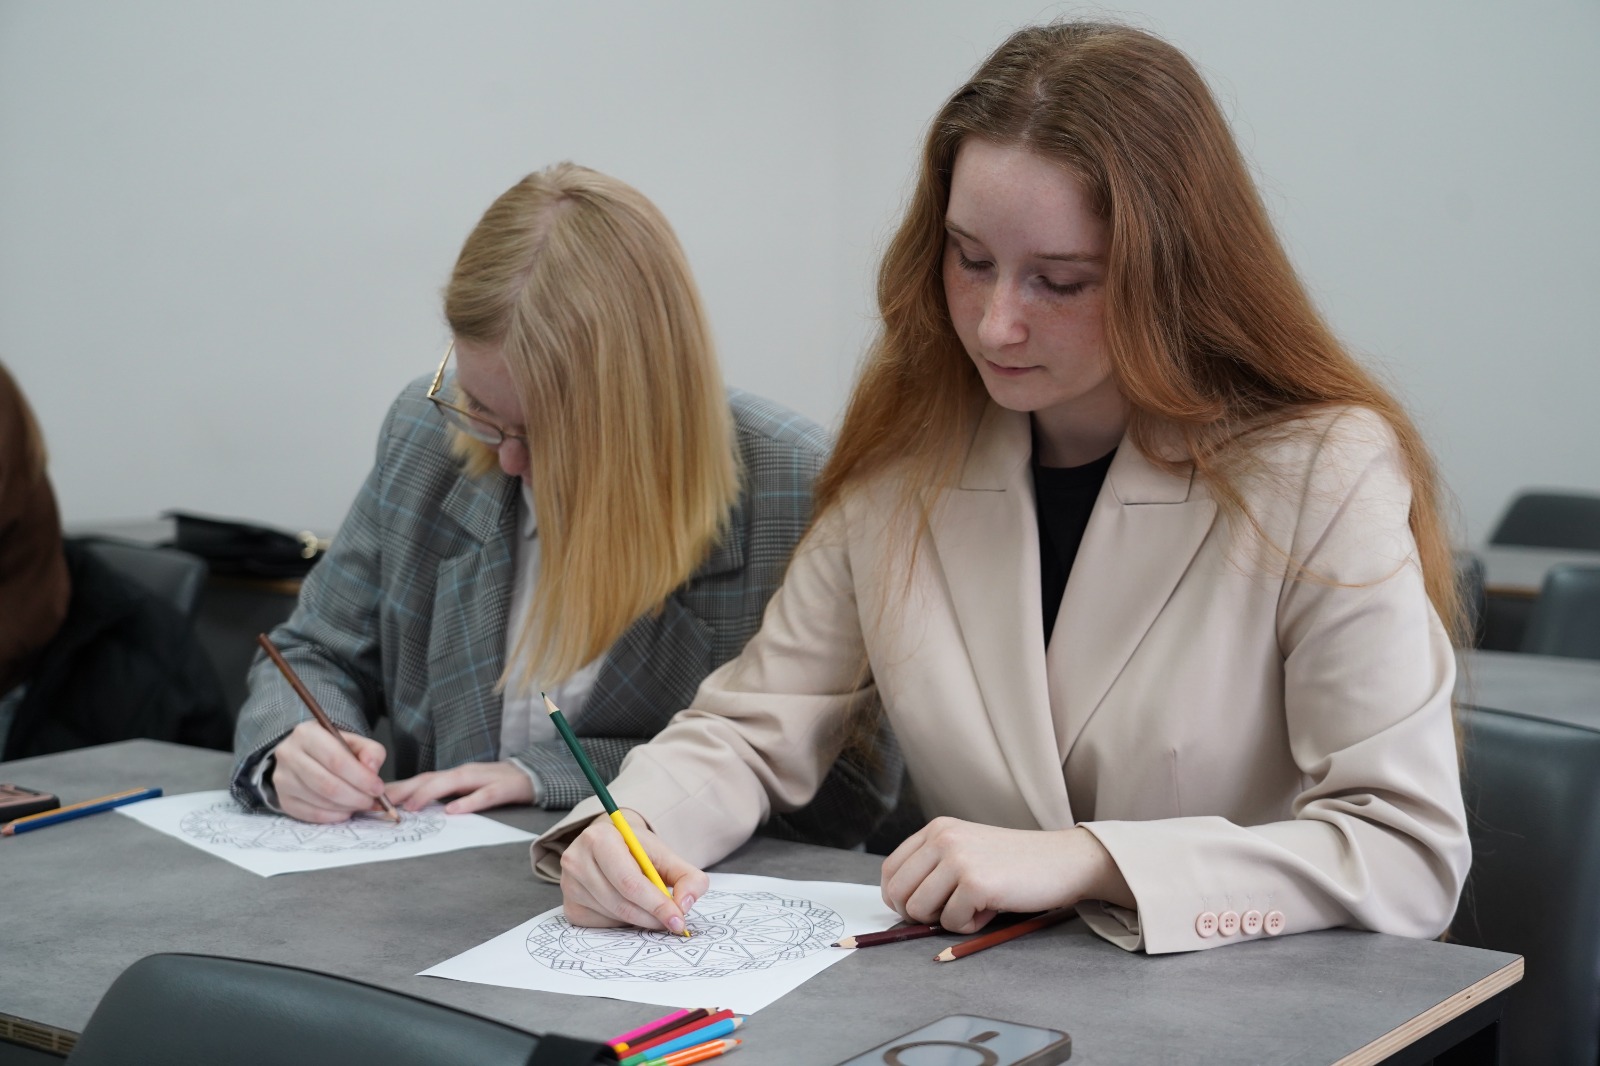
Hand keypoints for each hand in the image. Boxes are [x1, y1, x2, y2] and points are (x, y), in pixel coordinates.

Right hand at [269, 721, 388, 823]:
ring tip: (362, 803)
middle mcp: (289, 754)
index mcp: (307, 733)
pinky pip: (312, 814)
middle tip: (373, 801)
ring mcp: (282, 779)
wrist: (307, 755)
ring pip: (320, 801)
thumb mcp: (355, 742)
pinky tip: (346, 810)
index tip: (378, 788)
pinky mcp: (284, 799)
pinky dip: (334, 815)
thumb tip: (372, 769)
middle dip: (356, 796)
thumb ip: (371, 753)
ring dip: (347, 807)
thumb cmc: (334, 748)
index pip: (336, 760)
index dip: (361, 778)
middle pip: (327, 784)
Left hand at [386, 761, 533, 813]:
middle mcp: (464, 773)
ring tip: (410, 806)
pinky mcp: (504, 788)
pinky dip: (468, 802)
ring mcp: (484, 778)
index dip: (397, 788)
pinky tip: (453, 810)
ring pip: (453, 782)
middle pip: (431, 778)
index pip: (420, 780)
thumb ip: (443, 797)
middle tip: (381, 802)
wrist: (533, 776)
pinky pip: (484, 796)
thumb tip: (411, 810)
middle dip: (405, 789)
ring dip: (429, 793)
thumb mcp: (466, 789)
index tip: (372, 799)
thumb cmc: (494, 785)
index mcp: (453, 776)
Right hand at [559, 810, 708, 935]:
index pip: (630, 881)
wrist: (612, 845)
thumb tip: (685, 904)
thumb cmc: (639, 851)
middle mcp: (576, 859)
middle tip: (673, 922)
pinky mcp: (569, 906)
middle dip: (652, 916)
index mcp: (599, 838)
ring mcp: (568, 885)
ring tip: (651, 909)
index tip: (678, 919)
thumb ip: (688, 877)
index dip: (657, 904)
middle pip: (621, 902)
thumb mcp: (666, 855)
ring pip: (613, 915)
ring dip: (638, 919)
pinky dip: (622, 923)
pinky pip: (602, 925)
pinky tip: (629, 907)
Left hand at [879, 817, 1132, 933]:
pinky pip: (951, 923)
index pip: (891, 870)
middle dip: (917, 914)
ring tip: (975, 907)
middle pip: (899, 893)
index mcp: (937, 829)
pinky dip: (970, 926)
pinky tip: (991, 909)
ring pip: (919, 910)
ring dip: (946, 920)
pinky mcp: (975, 883)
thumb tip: (901, 906)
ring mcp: (957, 859)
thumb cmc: (1015, 864)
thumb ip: (934, 868)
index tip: (917, 911)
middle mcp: (942, 838)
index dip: (897, 898)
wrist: (1063, 860)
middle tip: (949, 913)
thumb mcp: (967, 850)